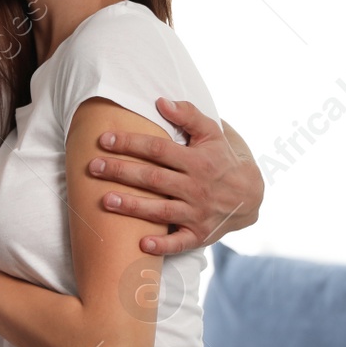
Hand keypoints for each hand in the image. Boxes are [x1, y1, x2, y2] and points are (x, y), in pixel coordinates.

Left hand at [89, 99, 262, 255]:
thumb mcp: (213, 133)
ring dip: (133, 207)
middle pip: (153, 179)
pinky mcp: (199, 234)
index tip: (104, 140)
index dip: (130, 143)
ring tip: (105, 201)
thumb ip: (189, 115)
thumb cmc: (224, 159)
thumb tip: (160, 101)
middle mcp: (197, 187)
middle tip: (93, 167)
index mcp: (198, 161)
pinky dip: (162, 245)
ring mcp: (198, 213)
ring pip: (161, 210)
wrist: (252, 195)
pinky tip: (141, 244)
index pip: (158, 149)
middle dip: (121, 172)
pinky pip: (180, 242)